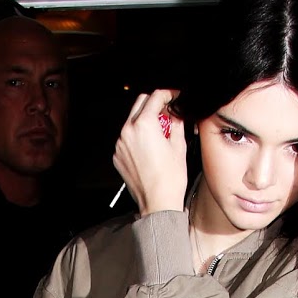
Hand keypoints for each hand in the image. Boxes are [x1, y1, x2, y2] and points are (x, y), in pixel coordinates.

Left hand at [113, 89, 186, 215]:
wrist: (158, 204)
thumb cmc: (169, 180)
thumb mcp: (179, 146)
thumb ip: (176, 123)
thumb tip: (175, 114)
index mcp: (144, 125)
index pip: (155, 97)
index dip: (168, 94)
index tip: (173, 97)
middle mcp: (128, 131)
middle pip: (140, 103)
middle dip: (154, 103)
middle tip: (167, 113)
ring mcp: (121, 144)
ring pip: (132, 120)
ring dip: (145, 120)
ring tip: (160, 134)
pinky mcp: (118, 156)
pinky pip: (127, 138)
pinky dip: (138, 137)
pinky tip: (150, 148)